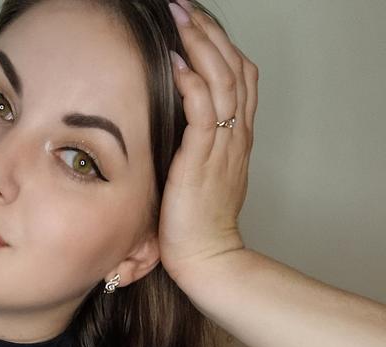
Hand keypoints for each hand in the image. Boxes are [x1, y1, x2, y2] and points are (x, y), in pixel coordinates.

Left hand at [158, 0, 258, 285]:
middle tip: (185, 7)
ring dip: (201, 46)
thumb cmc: (195, 228)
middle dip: (210, 33)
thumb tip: (168, 131)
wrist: (207, 259)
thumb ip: (192, 150)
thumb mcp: (198, 179)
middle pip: (235, 68)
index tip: (197, 24)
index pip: (240, 78)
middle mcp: (235, 137)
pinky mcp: (203, 161)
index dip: (222, 46)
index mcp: (236, 140)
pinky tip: (176, 63)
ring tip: (180, 19)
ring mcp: (223, 148)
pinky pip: (204, 112)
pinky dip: (191, 83)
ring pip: (223, 81)